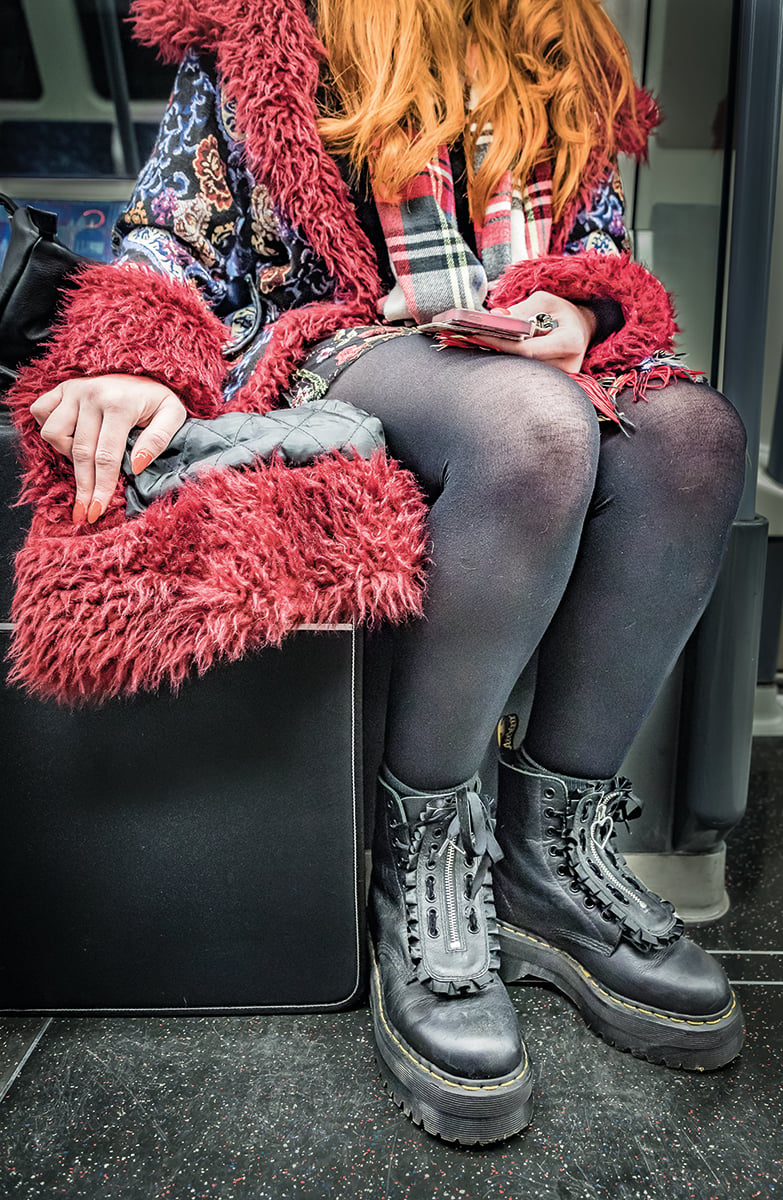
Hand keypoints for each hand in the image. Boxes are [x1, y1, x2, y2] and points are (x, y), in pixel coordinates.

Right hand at [30, 374, 186, 523]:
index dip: (101, 487)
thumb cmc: (156, 397)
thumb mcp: (172, 415)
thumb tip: (136, 466)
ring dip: (67, 453)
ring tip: (86, 461)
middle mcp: (92, 394)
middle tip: (84, 512)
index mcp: (119, 403)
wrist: (143, 369)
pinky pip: (40, 412)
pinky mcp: (61, 388)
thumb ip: (158, 440)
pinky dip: (51, 429)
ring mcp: (73, 390)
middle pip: (80, 452)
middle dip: (83, 487)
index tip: (97, 510)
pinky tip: (69, 438)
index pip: (106, 456)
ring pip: (54, 433)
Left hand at [483, 290, 596, 372]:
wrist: (582, 328)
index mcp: (570, 342)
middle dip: (498, 350)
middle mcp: (568, 365)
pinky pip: (527, 375)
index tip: (478, 333)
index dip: (501, 342)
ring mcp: (562, 378)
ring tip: (485, 341)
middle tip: (474, 337)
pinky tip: (501, 351)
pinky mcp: (554, 384)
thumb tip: (495, 317)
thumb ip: (521, 310)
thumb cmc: (563, 312)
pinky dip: (513, 363)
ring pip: (523, 371)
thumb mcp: (544, 301)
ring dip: (503, 357)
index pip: (528, 349)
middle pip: (523, 364)